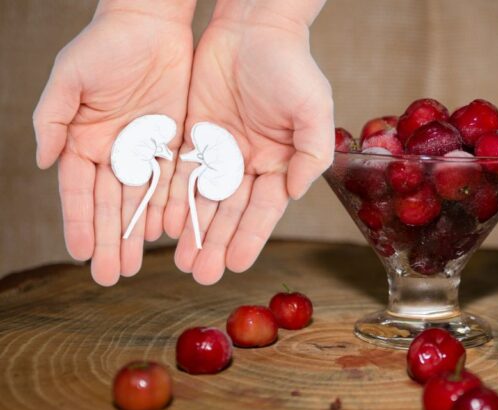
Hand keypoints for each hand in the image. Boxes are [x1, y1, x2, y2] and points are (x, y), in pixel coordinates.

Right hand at [32, 1, 194, 285]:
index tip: (80, 253)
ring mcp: (146, 151)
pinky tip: (168, 234)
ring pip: (142, 201)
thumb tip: (44, 161)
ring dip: (138, 234)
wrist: (152, 24)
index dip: (79, 222)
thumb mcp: (71, 77)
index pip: (80, 191)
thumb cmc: (104, 45)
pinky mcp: (177, 144)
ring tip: (136, 266)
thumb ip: (54, 118)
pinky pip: (174, 183)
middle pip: (111, 205)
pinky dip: (170, 208)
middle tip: (109, 277)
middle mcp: (114, 153)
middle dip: (108, 240)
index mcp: (83, 140)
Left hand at [164, 5, 333, 284]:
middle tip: (201, 275)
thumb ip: (310, 152)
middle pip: (230, 212)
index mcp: (280, 163)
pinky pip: (180, 172)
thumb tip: (294, 192)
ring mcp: (220, 151)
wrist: (253, 26)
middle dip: (216, 244)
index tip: (237, 266)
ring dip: (193, 231)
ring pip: (203, 199)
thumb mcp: (313, 108)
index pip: (263, 210)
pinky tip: (164, 223)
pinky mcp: (194, 135)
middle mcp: (249, 164)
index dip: (250, 238)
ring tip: (182, 262)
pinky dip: (173, 198)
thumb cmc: (291, 65)